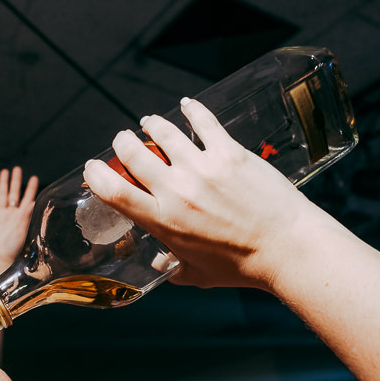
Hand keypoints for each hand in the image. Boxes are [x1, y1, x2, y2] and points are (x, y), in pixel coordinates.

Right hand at [0, 166, 37, 279]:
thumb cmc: (14, 250)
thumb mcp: (23, 230)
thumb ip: (27, 215)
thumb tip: (34, 202)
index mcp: (21, 217)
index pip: (28, 198)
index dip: (31, 188)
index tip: (34, 177)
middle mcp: (10, 214)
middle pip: (13, 193)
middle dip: (15, 181)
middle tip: (17, 168)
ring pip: (1, 196)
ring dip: (3, 184)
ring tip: (4, 171)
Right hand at [82, 99, 313, 291]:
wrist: (285, 248)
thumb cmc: (243, 266)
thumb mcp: (196, 275)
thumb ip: (173, 268)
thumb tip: (161, 265)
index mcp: (164, 221)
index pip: (114, 192)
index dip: (98, 175)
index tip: (94, 168)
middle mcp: (177, 191)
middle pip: (133, 154)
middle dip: (122, 143)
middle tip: (124, 140)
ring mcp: (203, 168)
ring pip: (163, 132)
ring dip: (152, 124)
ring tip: (150, 123)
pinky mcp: (229, 153)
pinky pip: (203, 122)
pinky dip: (192, 110)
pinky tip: (187, 105)